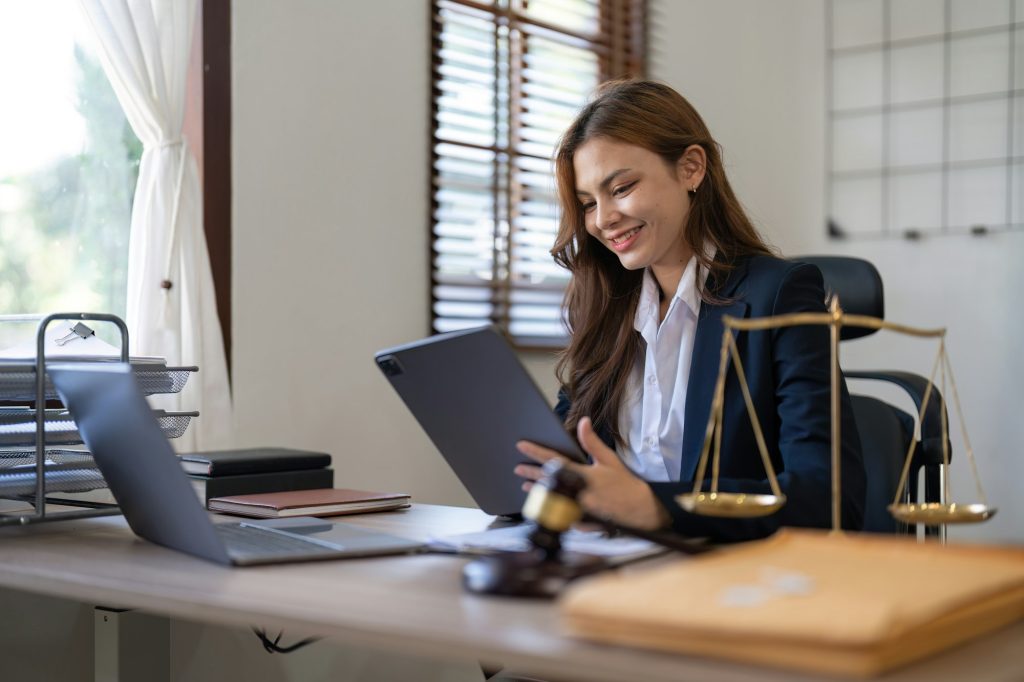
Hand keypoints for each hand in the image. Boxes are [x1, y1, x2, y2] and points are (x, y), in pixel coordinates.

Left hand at [514, 417, 669, 530]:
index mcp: (583, 475)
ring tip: (526, 486)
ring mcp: (577, 508)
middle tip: (518, 468)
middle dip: (531, 473)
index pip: (554, 460)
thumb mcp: (609, 459)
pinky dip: (552, 508)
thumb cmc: (624, 483)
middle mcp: (577, 492)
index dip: (536, 452)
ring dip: (538, 491)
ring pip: (550, 499)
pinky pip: (560, 514)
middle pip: (547, 481)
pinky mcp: (580, 520)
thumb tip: (583, 422)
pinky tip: (544, 504)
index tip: (522, 445)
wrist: (640, 509)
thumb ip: (592, 442)